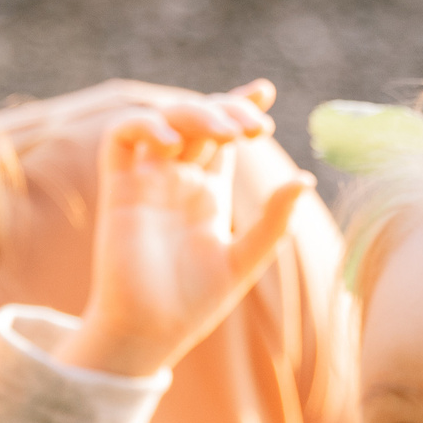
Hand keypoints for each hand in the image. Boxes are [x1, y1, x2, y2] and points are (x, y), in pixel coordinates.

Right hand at [59, 82, 313, 377]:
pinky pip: (119, 139)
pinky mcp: (118, 189)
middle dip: (226, 109)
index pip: (222, 134)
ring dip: (194, 112)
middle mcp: (177, 180)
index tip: (264, 91)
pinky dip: (143, 125)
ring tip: (226, 132)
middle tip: (255, 127)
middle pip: (198, 120)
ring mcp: (146, 181)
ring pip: (163, 120)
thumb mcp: (245, 260)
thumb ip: (272, 221)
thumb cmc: (194, 304)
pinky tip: (173, 139)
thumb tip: (304, 180)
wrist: (150, 332)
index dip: (239, 104)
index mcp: (207, 192)